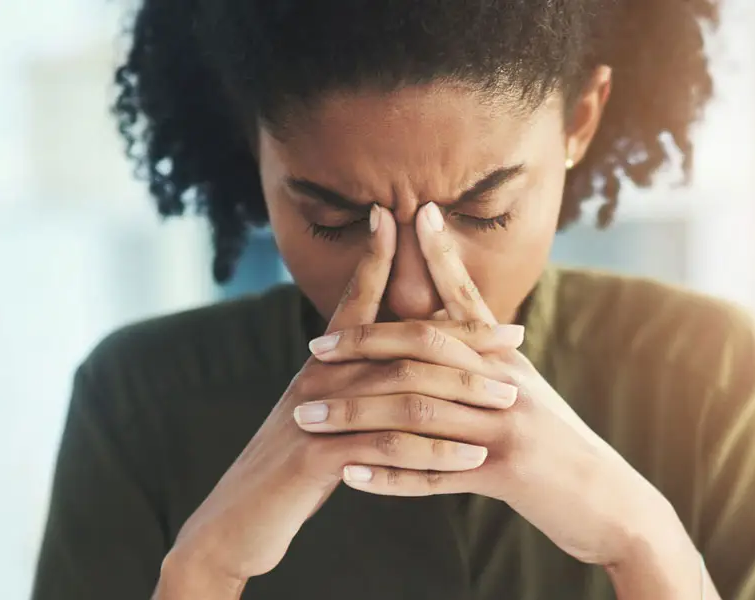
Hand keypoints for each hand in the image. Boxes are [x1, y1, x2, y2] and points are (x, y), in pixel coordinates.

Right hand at [156, 206, 525, 596]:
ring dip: (462, 394)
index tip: (403, 218)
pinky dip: (434, 452)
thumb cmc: (290, 467)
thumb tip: (394, 359)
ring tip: (508, 400)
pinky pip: (388, 447)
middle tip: (515, 338)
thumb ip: (353, 382)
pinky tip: (472, 460)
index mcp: (323, 363)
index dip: (377, 257)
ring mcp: (318, 414)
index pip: (357, 297)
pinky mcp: (318, 457)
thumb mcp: (321, 414)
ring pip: (403, 392)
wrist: (238, 519)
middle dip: (464, 338)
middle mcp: (320, 376)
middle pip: (402, 341)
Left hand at [297, 203, 709, 596]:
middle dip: (364, 345)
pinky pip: (434, 474)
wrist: (613, 504)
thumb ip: (486, 358)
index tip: (405, 216)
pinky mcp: (507, 474)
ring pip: (417, 411)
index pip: (465, 300)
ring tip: (306, 417)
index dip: (438, 257)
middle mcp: (506, 383)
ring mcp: (507, 427)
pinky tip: (350, 475)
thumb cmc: (563, 447)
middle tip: (314, 348)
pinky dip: (389, 475)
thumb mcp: (528, 391)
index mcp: (507, 360)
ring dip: (356, 413)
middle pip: (425, 350)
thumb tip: (444, 325)